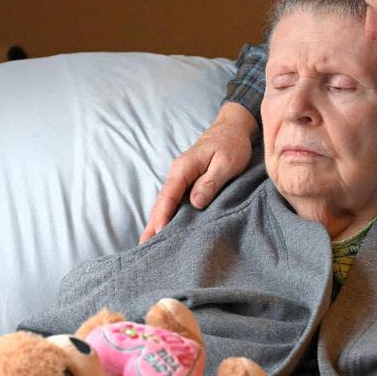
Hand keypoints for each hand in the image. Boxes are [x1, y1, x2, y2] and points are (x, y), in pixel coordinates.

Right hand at [140, 102, 256, 242]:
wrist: (232, 128)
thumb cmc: (231, 145)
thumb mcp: (225, 163)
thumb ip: (210, 182)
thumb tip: (195, 202)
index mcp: (184, 168)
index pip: (169, 196)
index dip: (163, 215)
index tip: (158, 233)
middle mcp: (178, 173)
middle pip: (162, 202)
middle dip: (153, 223)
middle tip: (144, 247)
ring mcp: (182, 177)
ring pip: (166, 202)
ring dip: (158, 221)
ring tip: (150, 243)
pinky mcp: (188, 181)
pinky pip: (175, 200)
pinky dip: (168, 213)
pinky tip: (166, 227)